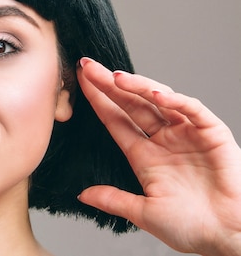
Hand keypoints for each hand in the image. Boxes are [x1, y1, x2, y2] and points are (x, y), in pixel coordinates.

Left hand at [77, 58, 240, 255]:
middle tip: (89, 66)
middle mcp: (164, 140)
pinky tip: (155, 93)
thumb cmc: (192, 228)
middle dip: (110, 85)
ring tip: (115, 77)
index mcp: (145, 156)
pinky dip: (175, 100)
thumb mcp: (144, 212)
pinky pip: (192, 110)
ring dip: (137, 86)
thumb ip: (114, 200)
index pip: (115, 120)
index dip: (98, 100)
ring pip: (158, 100)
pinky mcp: (212, 133)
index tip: (81, 81)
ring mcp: (187, 134)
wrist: (230, 238)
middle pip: (131, 104)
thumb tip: (82, 194)